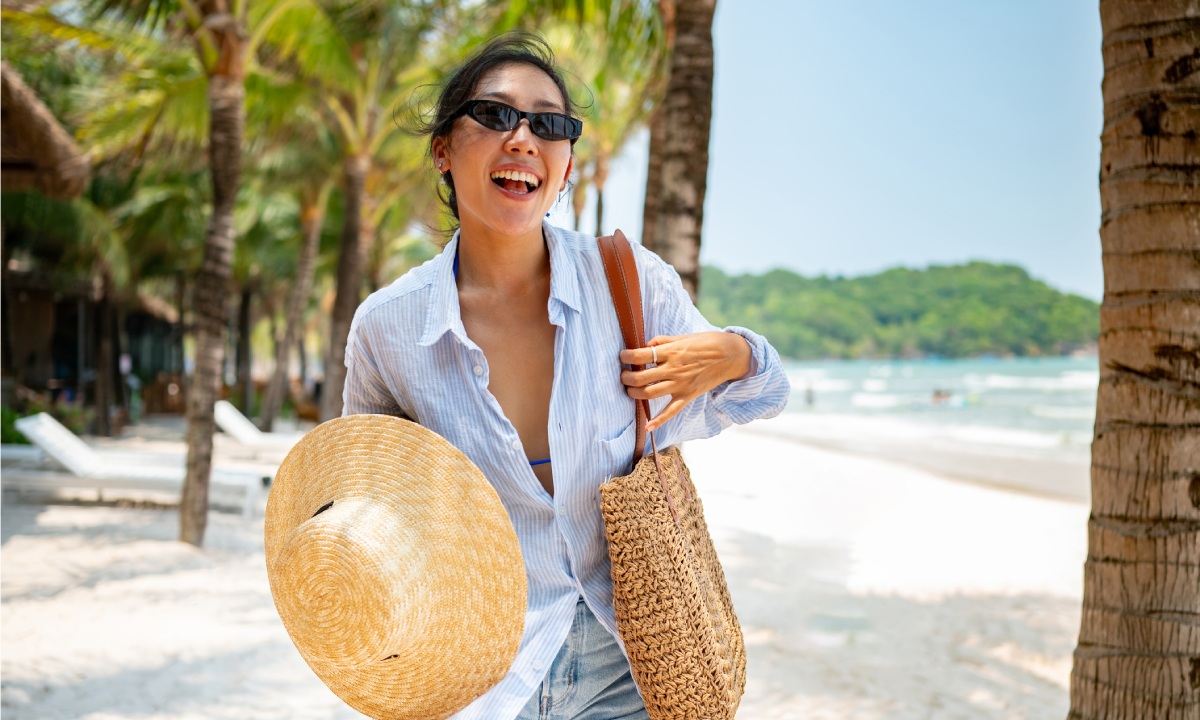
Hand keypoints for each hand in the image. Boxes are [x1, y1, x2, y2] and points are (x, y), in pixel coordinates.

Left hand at [619, 331, 751, 431]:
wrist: (732, 355)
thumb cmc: (708, 342)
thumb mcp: (684, 337)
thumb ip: (663, 341)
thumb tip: (646, 346)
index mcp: (671, 351)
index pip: (640, 355)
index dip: (626, 356)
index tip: (622, 356)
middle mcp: (674, 369)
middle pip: (641, 377)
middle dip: (626, 377)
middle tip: (623, 375)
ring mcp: (681, 384)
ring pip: (650, 394)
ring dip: (634, 393)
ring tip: (630, 389)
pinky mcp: (688, 395)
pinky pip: (671, 411)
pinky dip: (658, 421)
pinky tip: (648, 427)